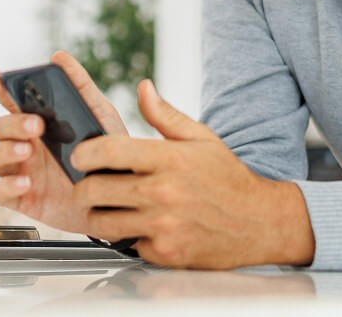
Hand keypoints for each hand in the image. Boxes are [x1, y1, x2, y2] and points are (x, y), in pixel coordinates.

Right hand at [0, 51, 128, 233]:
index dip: (2, 90)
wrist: (120, 200)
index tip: (1, 81)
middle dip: (12, 123)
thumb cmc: (107, 156)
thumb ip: (80, 87)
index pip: (12, 102)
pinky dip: (5, 186)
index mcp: (39, 123)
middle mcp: (25, 144)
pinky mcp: (21, 198)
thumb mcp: (100, 117)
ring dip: (3, 150)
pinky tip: (25, 183)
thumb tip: (59, 57)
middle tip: (36, 125)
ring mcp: (20, 171)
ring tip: (26, 151)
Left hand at [70, 79, 315, 268]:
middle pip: (95, 189)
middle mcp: (164, 192)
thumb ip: (165, 115)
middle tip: (89, 185)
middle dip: (84, 186)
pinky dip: (128, 237)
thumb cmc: (229, 180)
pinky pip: (127, 244)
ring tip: (110, 207)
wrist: (261, 223)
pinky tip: (141, 226)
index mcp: (169, 159)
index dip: (84, 153)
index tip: (80, 157)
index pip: (108, 151)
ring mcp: (163, 225)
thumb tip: (143, 88)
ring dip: (99, 214)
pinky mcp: (165, 253)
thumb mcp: (201, 138)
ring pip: (102, 221)